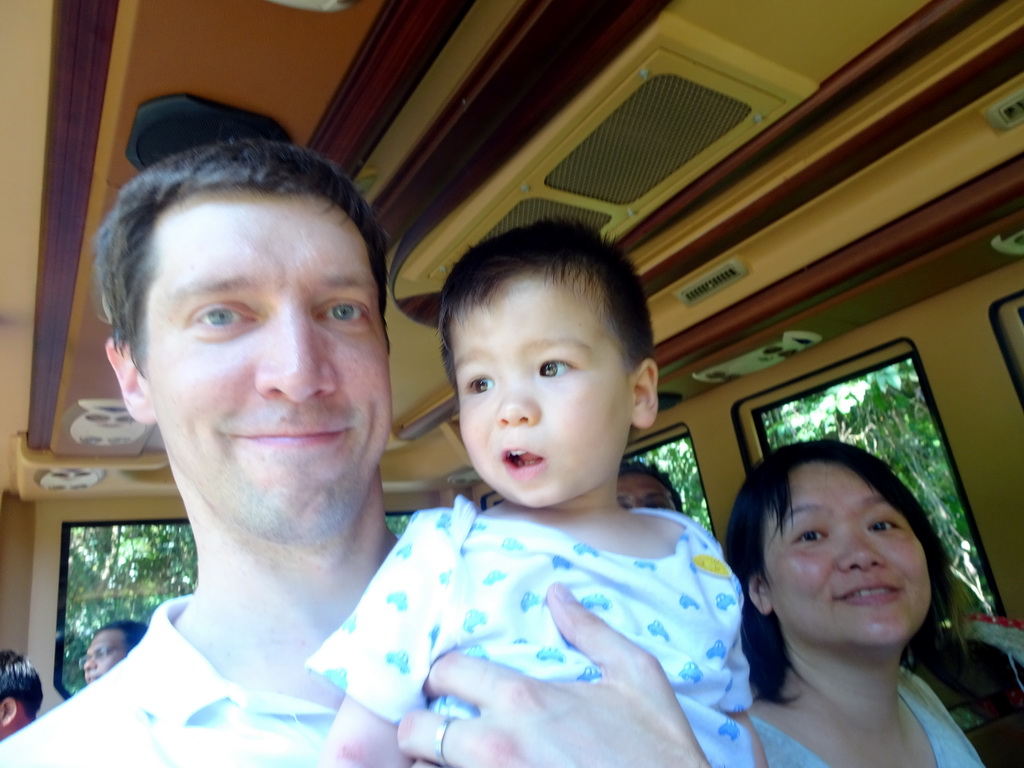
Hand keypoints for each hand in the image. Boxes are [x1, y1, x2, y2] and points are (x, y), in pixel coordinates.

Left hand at [397, 583, 710, 767]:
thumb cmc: (659, 751)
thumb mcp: (637, 676)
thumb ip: (590, 630)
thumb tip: (557, 594)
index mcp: (523, 699)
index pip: (445, 673)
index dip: (444, 676)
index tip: (454, 685)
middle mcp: (495, 745)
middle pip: (413, 732)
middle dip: (423, 729)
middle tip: (446, 731)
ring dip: (435, 765)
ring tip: (456, 761)